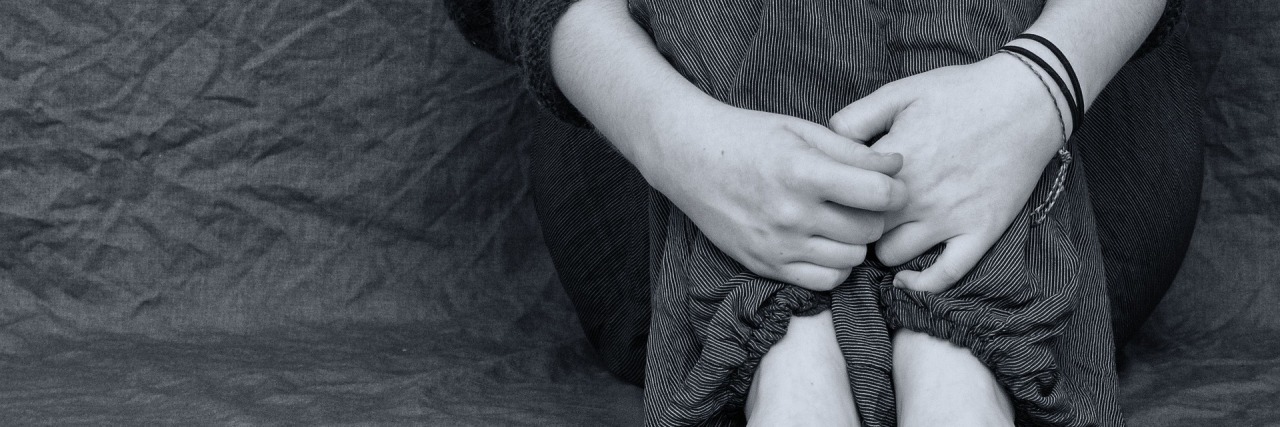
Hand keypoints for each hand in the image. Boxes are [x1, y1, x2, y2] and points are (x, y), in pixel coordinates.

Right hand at [633, 99, 907, 290]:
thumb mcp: (801, 130)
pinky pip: (824, 282)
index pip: (878, 194)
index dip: (896, 189)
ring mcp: (777, 245)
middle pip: (869, 230)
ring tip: (842, 221)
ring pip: (851, 259)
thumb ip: (852, 151)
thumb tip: (897, 167)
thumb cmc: (747, 137)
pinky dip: (836, 266)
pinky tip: (826, 244)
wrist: (689, 158)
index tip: (891, 184)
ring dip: (856, 242)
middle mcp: (791, 214)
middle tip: (864, 202)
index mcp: (803, 172)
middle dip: (876, 215)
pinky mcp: (765, 265)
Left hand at [829, 53, 1064, 292]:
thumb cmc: (961, 92)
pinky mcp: (980, 232)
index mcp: (893, 162)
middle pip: (861, 229)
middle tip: (855, 216)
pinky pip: (944, 276)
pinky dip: (921, 284)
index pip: (842, 197)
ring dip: (883, 247)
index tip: (836, 195)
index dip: (834, 198)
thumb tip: (825, 142)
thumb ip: (855, 118)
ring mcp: (950, 218)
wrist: (1026, 101)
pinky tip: (907, 279)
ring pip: (893, 255)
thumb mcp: (900, 92)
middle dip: (853, 225)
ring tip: (885, 234)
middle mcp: (917, 196)